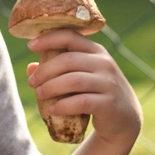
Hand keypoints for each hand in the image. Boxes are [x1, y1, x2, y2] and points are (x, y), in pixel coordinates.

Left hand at [26, 29, 141, 146]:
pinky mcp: (109, 103)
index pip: (70, 36)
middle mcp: (104, 63)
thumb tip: (30, 67)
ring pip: (73, 80)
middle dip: (44, 71)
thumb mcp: (80, 76)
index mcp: (96, 51)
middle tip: (31, 82)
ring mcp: (109, 83)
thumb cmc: (95, 92)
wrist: (124, 118)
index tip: (29, 46)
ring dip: (50, 87)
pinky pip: (81, 102)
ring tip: (39, 94)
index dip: (48, 39)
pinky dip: (62, 105)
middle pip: (67, 60)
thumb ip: (57, 70)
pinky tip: (52, 109)